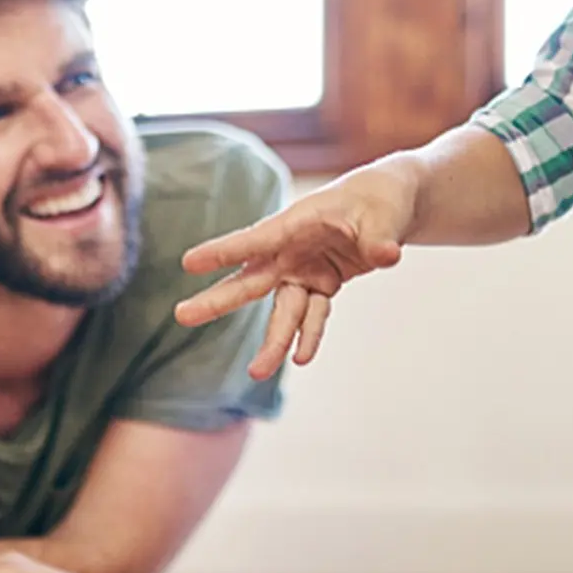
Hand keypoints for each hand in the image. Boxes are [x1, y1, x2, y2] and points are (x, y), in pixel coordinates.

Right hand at [174, 160, 418, 377]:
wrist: (390, 205)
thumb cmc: (379, 200)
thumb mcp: (383, 215)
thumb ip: (379, 239)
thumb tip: (387, 256)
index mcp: (297, 224)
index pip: (256, 240)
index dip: (224, 251)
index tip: (189, 262)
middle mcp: (291, 251)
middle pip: (251, 281)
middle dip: (218, 301)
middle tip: (182, 316)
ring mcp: (303, 271)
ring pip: (282, 311)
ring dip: (273, 341)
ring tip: (257, 373)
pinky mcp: (320, 286)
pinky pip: (313, 315)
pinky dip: (310, 335)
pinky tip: (302, 357)